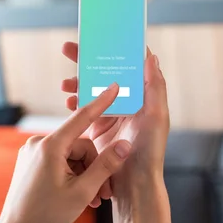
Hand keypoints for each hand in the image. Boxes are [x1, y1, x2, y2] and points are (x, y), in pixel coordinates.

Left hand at [0, 84, 130, 222]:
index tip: (114, 86)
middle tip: (103, 194)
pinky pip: (60, 160)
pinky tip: (77, 195)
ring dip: (84, 175)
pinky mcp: (31, 160)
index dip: (101, 102)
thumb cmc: (45, 215)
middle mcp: (39, 142)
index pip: (82, 117)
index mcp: (50, 146)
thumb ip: (105, 166)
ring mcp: (33, 151)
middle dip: (94, 168)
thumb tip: (124, 145)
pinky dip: (72, 174)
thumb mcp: (82, 192)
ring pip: (72, 154)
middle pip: (80, 145)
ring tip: (90, 200)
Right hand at [62, 43, 168, 178]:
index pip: (126, 64)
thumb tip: (150, 56)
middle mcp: (127, 101)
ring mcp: (112, 114)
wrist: (134, 185)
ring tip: (65, 84)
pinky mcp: (99, 127)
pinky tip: (68, 102)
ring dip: (77, 82)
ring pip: (91, 89)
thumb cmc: (150, 152)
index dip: (113, 49)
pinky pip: (84, 108)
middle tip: (68, 48)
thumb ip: (155, 87)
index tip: (98, 37)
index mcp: (142, 95)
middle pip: (105, 73)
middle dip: (86, 60)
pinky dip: (75, 102)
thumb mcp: (157, 117)